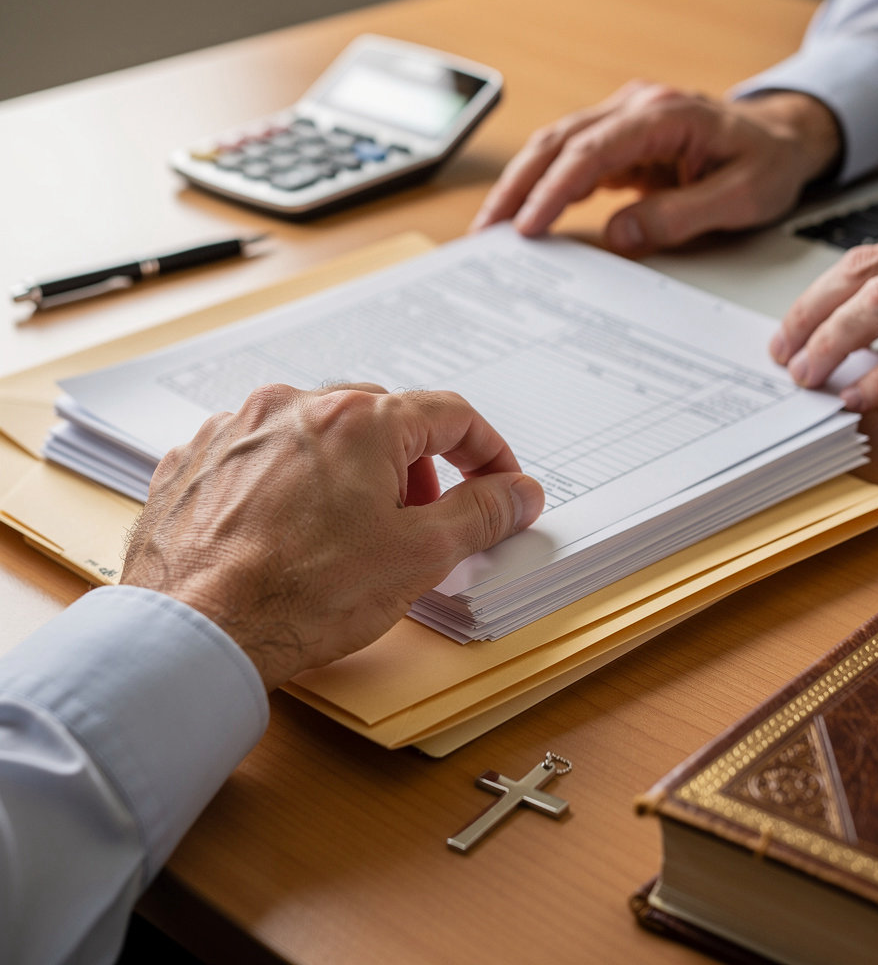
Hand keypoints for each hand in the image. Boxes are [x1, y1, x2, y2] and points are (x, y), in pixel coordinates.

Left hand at [121, 384, 543, 688]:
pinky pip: (263, 452)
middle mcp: (294, 406)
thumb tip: (519, 492)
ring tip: (348, 530)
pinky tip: (289, 528)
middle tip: (419, 522)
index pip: (450, 415)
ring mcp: (238, 428)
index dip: (487, 453)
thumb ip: (481, 513)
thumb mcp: (418, 556)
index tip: (498, 486)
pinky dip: (291, 480)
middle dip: (416, 467)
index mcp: (358, 420)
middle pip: (383, 420)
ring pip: (319, 433)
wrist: (195, 633)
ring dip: (352, 471)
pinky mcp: (198, 458)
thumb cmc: (304, 595)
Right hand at [471, 81, 840, 255]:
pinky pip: (569, 162)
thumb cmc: (768, 163)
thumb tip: (620, 236)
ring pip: (555, 148)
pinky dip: (542, 188)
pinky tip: (524, 218)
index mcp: (665, 114)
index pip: (592, 150)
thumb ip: (682, 216)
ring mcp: (623, 122)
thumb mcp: (742, 196)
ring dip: (521, 186)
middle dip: (517, 186)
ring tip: (492, 228)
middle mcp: (636, 108)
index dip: (555, 188)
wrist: (782, 140)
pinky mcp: (619, 143)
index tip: (529, 225)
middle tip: (486, 230)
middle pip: (558, 141)